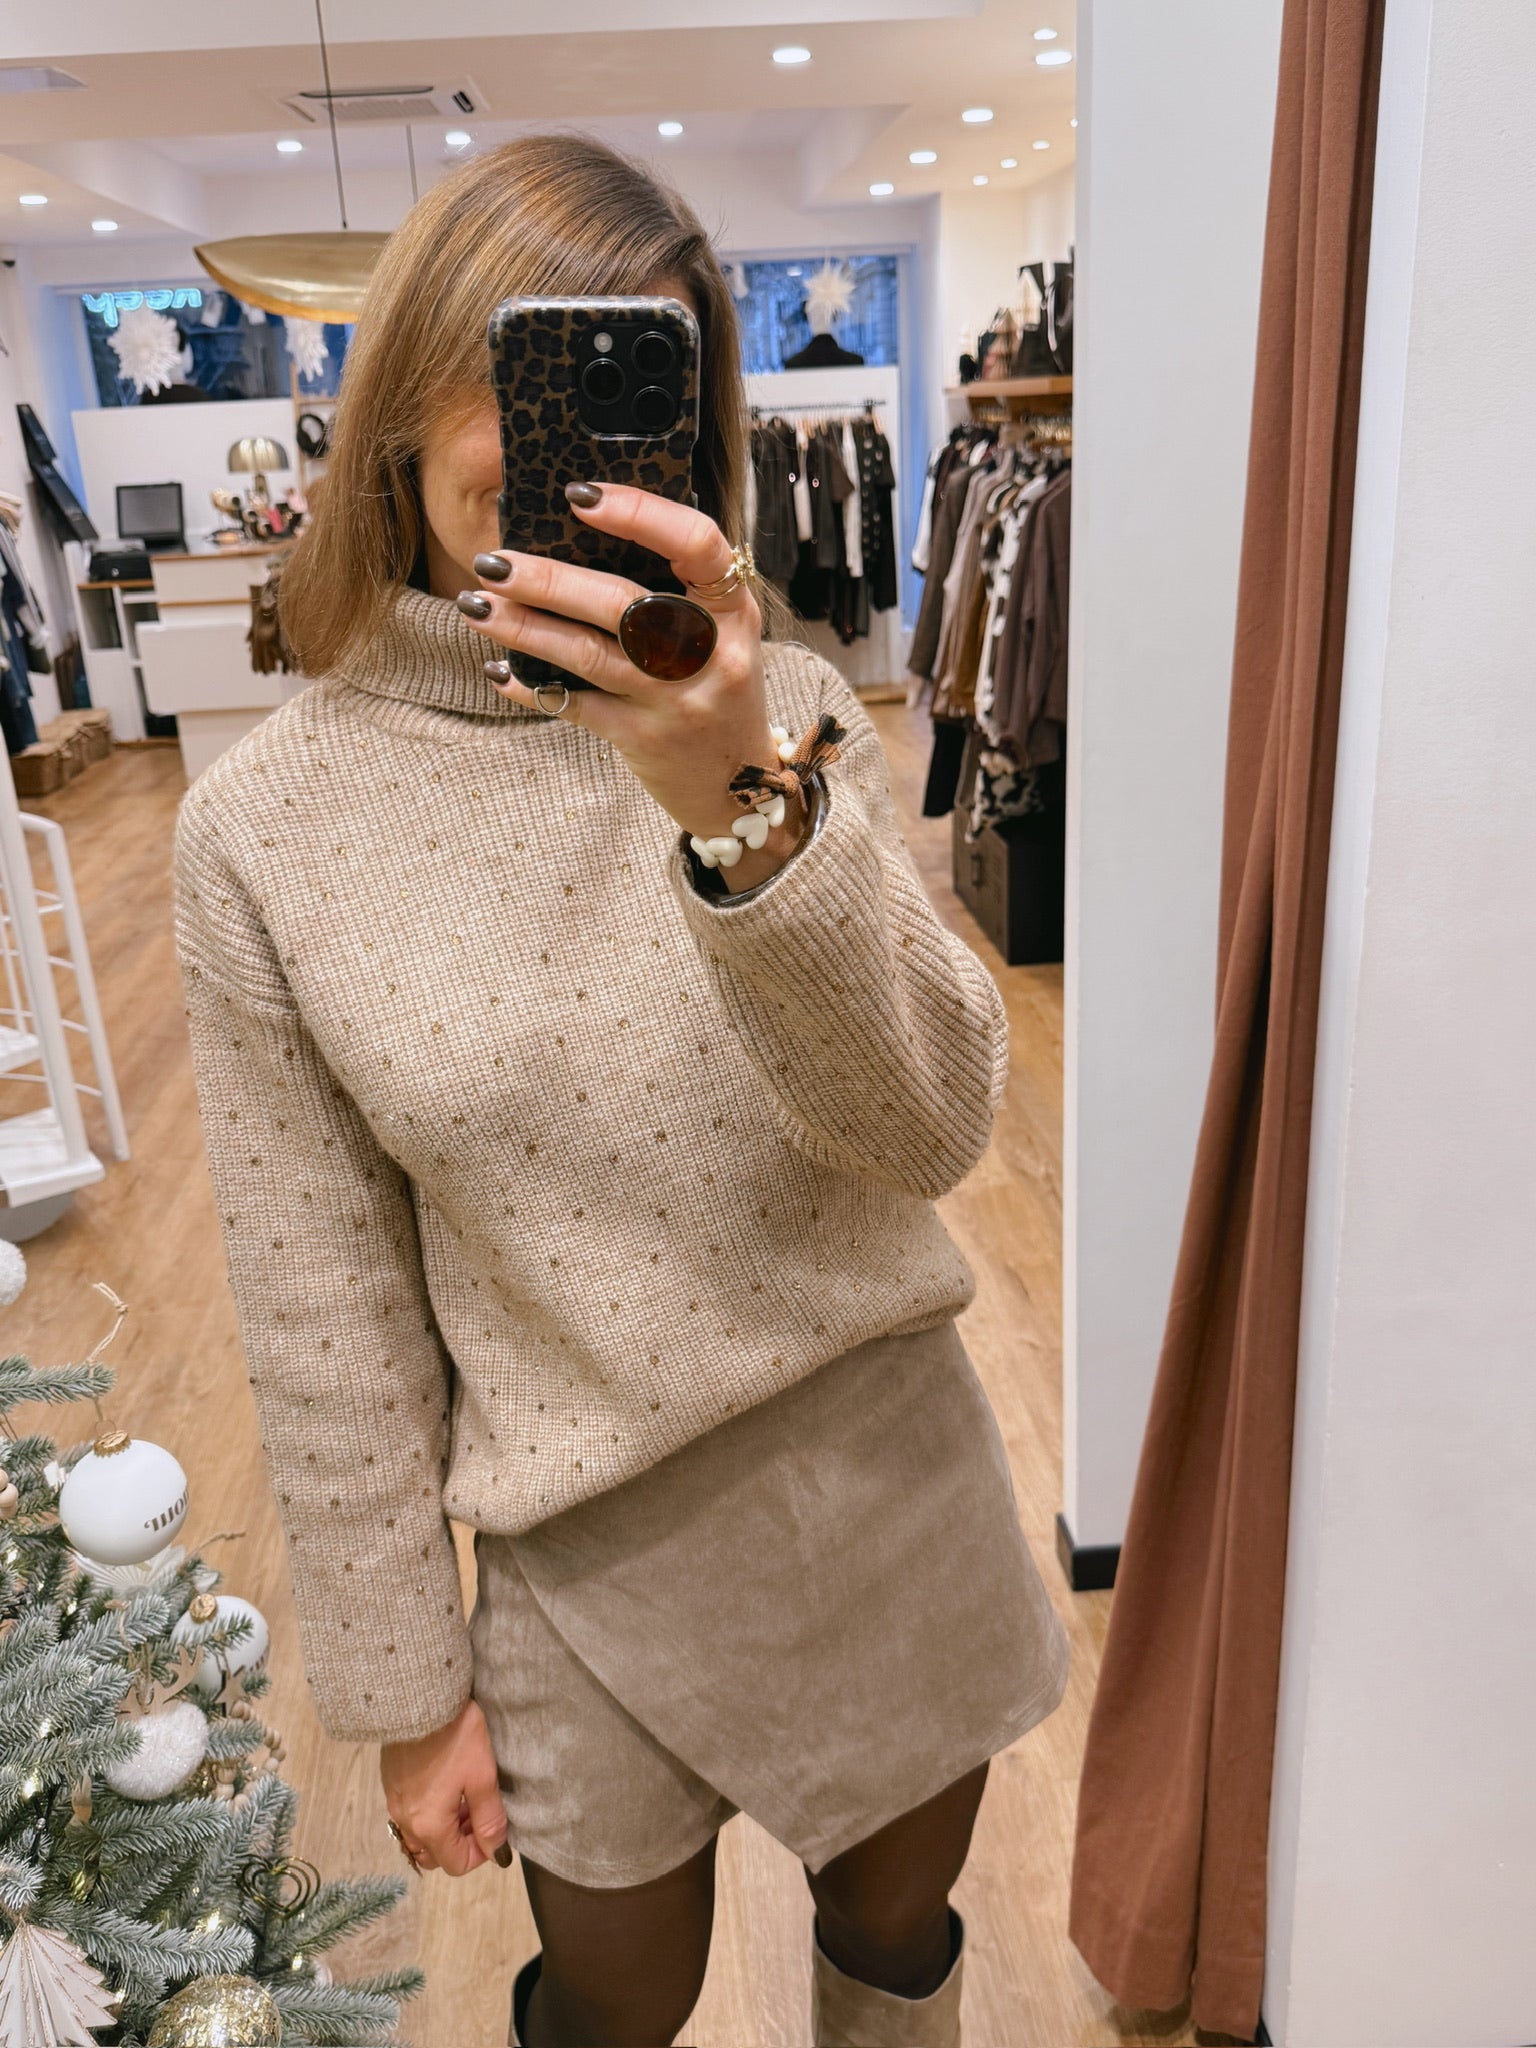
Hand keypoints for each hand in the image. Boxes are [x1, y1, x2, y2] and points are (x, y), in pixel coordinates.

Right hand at [379, 1697, 511, 1876]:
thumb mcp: (482, 1776)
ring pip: (420, 1836)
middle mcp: (405, 1821)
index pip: (456, 1864)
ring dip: (445, 1829)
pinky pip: (409, 1815)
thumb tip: (498, 1853)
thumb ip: (490, 1818)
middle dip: (461, 1843)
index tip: (494, 1827)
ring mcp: (393, 1802)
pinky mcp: (389, 1783)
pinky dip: (429, 1813)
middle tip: (479, 1812)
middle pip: (435, 1855)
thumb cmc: (455, 1736)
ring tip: (464, 1798)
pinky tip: (445, 1784)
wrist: (418, 1697)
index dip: (482, 1853)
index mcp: (428, 1826)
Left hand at [455, 485, 809, 892]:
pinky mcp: (644, 740)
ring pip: (589, 654)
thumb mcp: (720, 633)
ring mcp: (675, 701)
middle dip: (548, 579)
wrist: (739, 786)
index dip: (639, 512)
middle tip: (493, 560)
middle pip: (622, 602)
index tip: (578, 496)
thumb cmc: (715, 689)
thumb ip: (676, 588)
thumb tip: (584, 533)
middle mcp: (710, 653)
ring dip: (524, 627)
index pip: (695, 543)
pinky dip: (530, 687)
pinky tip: (496, 669)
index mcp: (732, 610)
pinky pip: (575, 706)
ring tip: (475, 604)